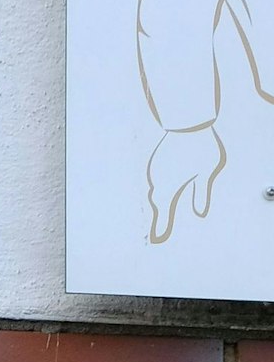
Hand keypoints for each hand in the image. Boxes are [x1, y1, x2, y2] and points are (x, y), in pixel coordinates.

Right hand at [147, 124, 226, 243]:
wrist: (187, 124)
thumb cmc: (200, 149)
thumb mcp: (206, 174)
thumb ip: (200, 194)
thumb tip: (199, 212)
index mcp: (169, 188)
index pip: (163, 213)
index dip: (160, 227)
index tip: (157, 238)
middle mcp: (158, 181)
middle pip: (158, 201)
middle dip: (160, 212)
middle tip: (161, 223)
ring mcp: (155, 169)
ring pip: (157, 188)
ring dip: (162, 195)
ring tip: (167, 201)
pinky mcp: (157, 160)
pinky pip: (158, 177)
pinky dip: (163, 183)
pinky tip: (171, 179)